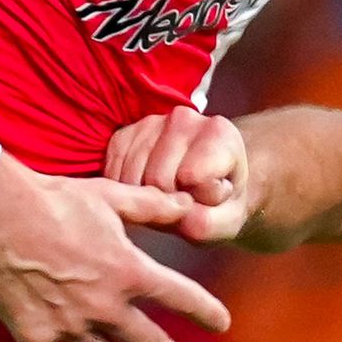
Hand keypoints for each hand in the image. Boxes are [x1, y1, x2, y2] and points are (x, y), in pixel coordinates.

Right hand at [0, 155, 233, 341]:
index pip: (182, 299)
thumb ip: (153, 206)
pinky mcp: (34, 335)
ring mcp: (70, 326)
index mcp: (129, 272)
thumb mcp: (112, 196)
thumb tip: (189, 205)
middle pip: (147, 341)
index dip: (206, 313)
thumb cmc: (55, 201)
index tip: (220, 324)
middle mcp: (106, 307)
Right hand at [101, 106, 251, 243]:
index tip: (207, 197)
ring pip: (132, 177)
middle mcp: (184, 119)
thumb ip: (206, 222)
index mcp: (219, 133)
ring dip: (146, 196)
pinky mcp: (124, 135)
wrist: (212, 178)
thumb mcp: (229, 221)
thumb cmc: (222, 199)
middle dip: (167, 200)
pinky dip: (127, 190)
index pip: (191, 176)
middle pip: (157, 178)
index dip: (194, 200)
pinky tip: (147, 189)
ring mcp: (150, 123)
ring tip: (169, 194)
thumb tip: (175, 213)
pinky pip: (113, 173)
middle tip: (183, 199)